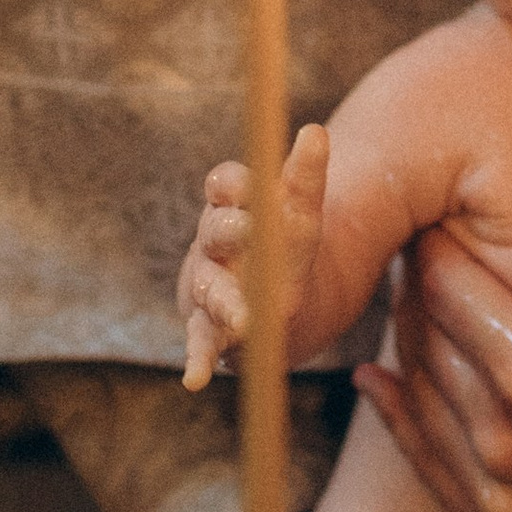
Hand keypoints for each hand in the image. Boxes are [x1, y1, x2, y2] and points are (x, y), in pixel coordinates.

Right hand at [177, 124, 330, 389]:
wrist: (281, 301)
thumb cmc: (288, 246)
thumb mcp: (303, 212)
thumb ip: (306, 176)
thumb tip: (316, 131)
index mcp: (233, 206)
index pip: (224, 183)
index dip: (235, 182)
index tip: (249, 182)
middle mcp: (213, 242)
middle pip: (214, 231)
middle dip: (229, 231)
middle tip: (247, 229)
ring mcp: (205, 286)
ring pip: (207, 287)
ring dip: (222, 300)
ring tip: (242, 316)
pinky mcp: (206, 329)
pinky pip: (198, 344)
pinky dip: (197, 361)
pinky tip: (195, 380)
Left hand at [354, 158, 511, 511]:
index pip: (445, 286)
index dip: (436, 242)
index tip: (439, 215)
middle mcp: (511, 448)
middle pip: (424, 342)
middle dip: (419, 290)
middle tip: (423, 250)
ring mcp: (506, 505)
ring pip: (420, 401)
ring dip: (411, 345)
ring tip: (419, 300)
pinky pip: (430, 469)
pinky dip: (403, 418)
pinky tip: (383, 381)